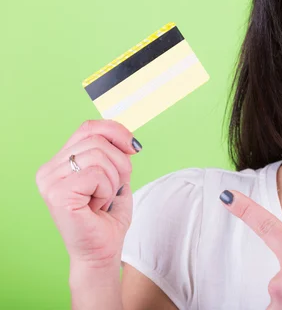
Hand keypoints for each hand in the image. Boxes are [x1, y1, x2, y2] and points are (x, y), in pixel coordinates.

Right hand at [36, 120, 140, 267]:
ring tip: (103, 199)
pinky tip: (97, 206)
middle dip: (120, 164)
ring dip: (113, 180)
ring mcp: (50, 182)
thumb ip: (114, 152)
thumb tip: (127, 138)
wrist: (102, 250)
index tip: (135, 148)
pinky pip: (97, 174)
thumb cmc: (107, 217)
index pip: (88, 127)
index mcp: (59, 162)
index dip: (116, 131)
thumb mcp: (115, 175)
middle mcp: (49, 169)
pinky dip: (107, 190)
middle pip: (98, 141)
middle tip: (114, 189)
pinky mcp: (57, 194)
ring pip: (99, 156)